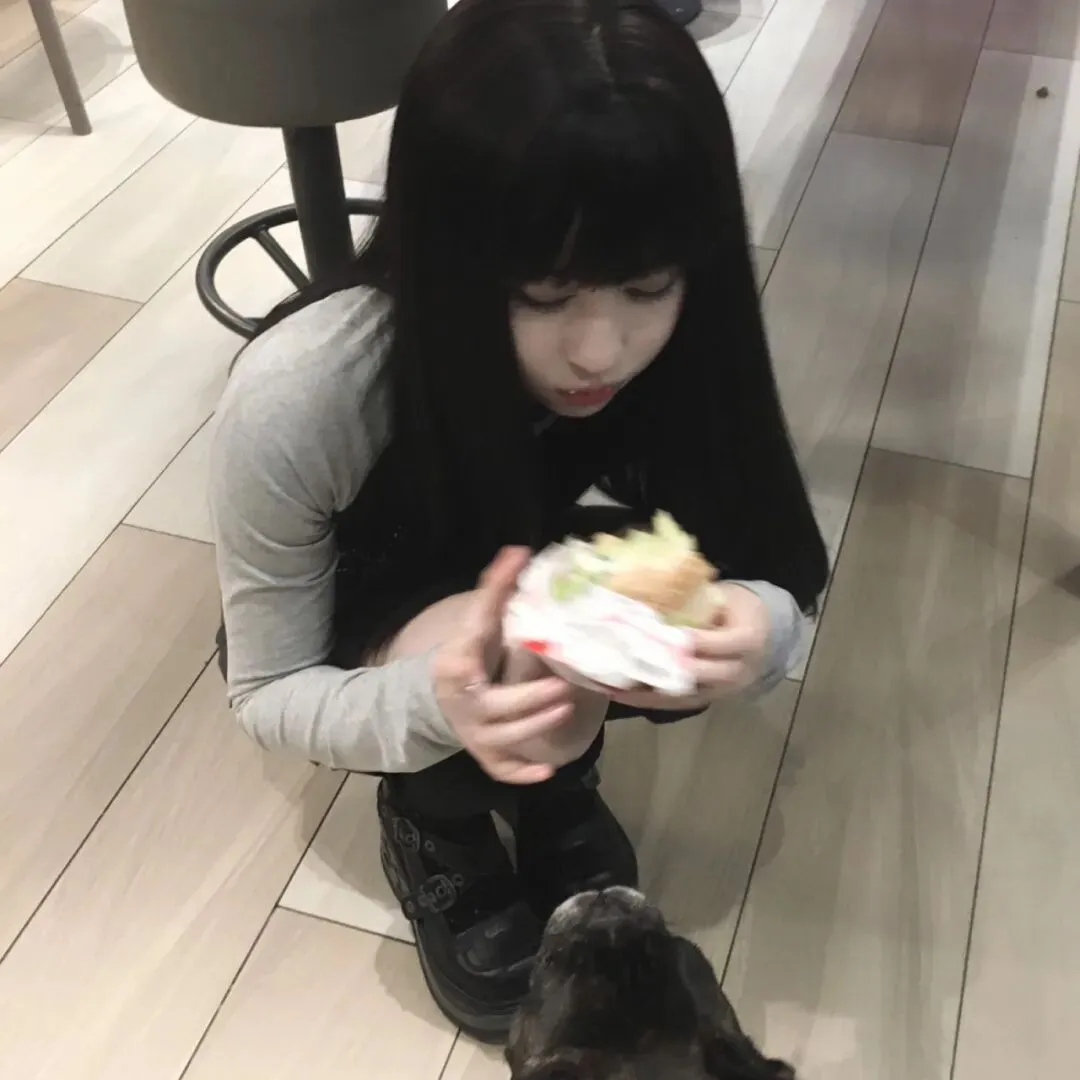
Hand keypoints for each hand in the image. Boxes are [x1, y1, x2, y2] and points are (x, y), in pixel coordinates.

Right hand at [431, 547, 575, 783]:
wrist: (441, 696)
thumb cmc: (470, 653)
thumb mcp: (478, 622)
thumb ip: (497, 588)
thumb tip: (521, 550)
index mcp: (458, 663)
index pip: (472, 645)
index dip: (489, 625)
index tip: (507, 620)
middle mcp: (464, 702)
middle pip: (495, 707)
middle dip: (529, 700)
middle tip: (562, 688)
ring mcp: (472, 732)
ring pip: (503, 739)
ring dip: (533, 727)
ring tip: (564, 710)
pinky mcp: (483, 754)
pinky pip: (500, 769)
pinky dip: (521, 773)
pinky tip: (548, 771)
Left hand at [607, 584, 770, 710]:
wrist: (761, 635)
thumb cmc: (736, 609)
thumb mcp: (725, 597)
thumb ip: (698, 600)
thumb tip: (653, 589)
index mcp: (749, 640)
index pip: (723, 643)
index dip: (696, 641)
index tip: (666, 635)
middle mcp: (738, 671)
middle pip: (700, 675)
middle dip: (664, 669)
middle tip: (629, 659)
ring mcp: (722, 690)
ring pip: (684, 696)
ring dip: (647, 691)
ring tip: (613, 684)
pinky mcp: (706, 700)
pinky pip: (676, 704)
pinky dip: (648, 698)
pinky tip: (620, 693)